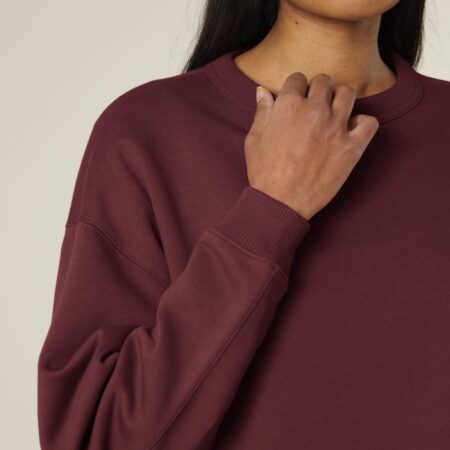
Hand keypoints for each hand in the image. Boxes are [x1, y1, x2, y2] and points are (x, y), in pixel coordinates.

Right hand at [244, 72, 379, 219]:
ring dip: (339, 99)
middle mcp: (315, 111)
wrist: (280, 203)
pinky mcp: (352, 148)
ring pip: (347, 94)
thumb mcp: (254, 140)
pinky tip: (351, 131)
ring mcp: (336, 128)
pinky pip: (370, 122)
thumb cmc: (264, 173)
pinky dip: (363, 124)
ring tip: (333, 114)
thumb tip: (262, 90)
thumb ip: (262, 112)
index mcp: (289, 105)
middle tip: (312, 107)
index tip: (295, 100)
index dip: (294, 89)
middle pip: (324, 81)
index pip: (297, 78)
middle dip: (317, 90)